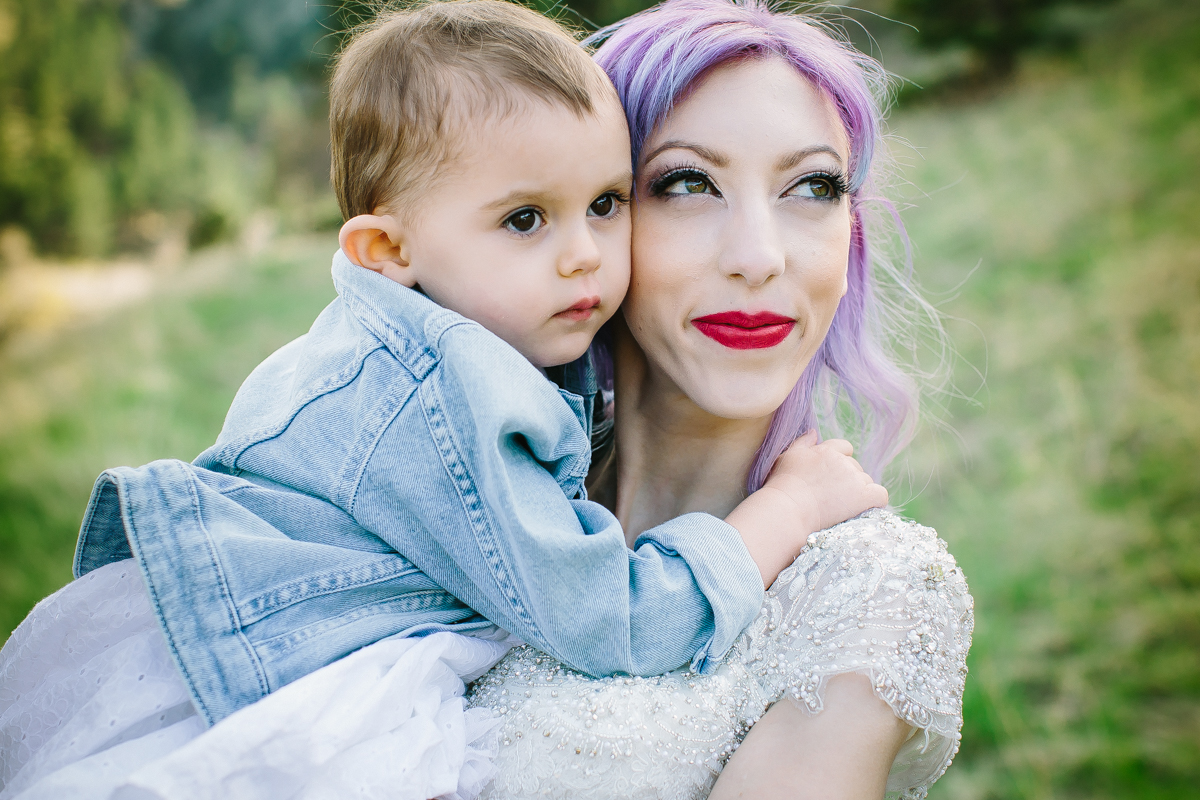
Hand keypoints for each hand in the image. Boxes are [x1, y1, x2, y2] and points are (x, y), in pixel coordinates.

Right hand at [762, 431, 887, 534]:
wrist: (788, 507)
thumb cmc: (782, 485)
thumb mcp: (787, 456)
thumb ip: (802, 442)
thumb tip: (814, 432)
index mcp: (826, 449)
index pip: (844, 448)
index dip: (840, 461)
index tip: (830, 477)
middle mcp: (842, 461)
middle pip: (856, 467)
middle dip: (848, 479)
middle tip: (832, 495)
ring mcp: (854, 478)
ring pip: (866, 481)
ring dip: (858, 491)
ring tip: (841, 506)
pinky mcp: (863, 496)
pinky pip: (880, 495)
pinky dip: (875, 501)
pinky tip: (864, 508)